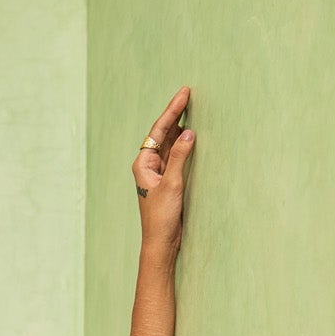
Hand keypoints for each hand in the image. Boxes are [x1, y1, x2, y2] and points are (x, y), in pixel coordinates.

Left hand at [133, 85, 194, 260]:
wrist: (161, 242)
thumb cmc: (161, 217)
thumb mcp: (171, 184)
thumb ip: (179, 157)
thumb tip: (189, 133)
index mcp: (143, 164)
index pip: (159, 131)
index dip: (172, 111)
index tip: (184, 94)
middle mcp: (148, 165)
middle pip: (163, 133)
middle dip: (176, 114)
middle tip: (188, 93)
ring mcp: (158, 172)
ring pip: (170, 142)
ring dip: (180, 126)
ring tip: (191, 106)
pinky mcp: (168, 179)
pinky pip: (176, 154)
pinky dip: (184, 142)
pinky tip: (191, 132)